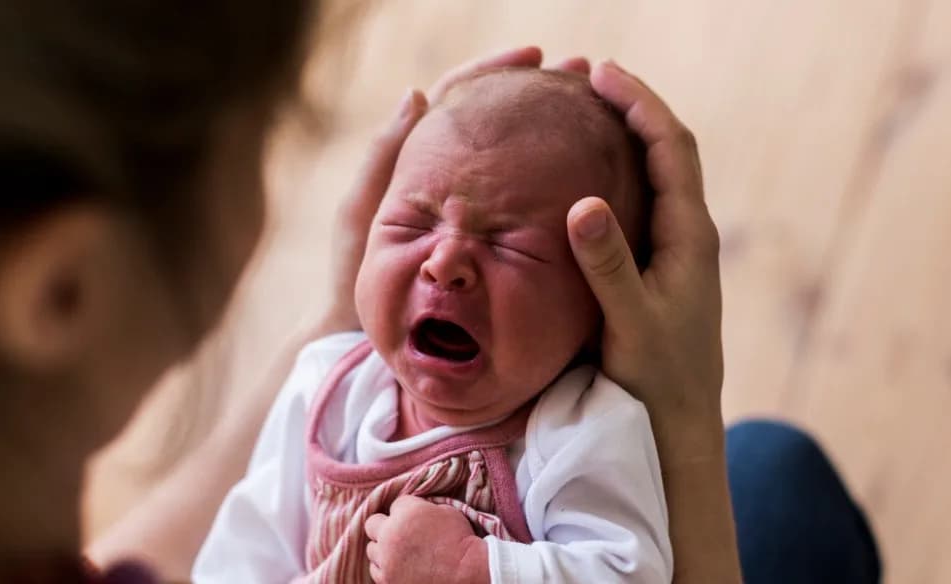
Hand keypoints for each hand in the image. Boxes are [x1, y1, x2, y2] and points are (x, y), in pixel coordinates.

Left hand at [315, 47, 591, 334]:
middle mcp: (455, 186)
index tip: (534, 57)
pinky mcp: (496, 250)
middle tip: (581, 75)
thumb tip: (418, 94)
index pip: (461, 100)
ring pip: (521, 165)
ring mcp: (479, 219)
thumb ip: (383, 159)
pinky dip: (556, 188)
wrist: (372, 349)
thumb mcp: (362, 216)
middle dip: (540, 95)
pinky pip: (530, 212)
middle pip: (500, 125)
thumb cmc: (354, 285)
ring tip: (597, 113)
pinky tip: (590, 178)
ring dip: (555, 134)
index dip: (496, 72)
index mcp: (420, 166)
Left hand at [363, 496, 488, 583]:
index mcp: (406, 513)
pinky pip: (377, 571)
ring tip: (401, 553)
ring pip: (372, 550)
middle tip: (400, 532)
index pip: (396, 504)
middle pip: (373, 524)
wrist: (467, 573)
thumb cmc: (461, 541)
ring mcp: (386, 560)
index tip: (418, 519)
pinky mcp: (387, 580)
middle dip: (385, 526)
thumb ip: (423, 507)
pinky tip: (401, 567)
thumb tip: (414, 509)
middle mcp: (390, 535)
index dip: (407, 511)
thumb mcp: (446, 511)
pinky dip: (386, 568)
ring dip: (383, 549)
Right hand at [567, 60, 723, 431]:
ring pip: (656, 175)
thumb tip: (583, 203)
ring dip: (627, 135)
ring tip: (586, 110)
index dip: (639, 103)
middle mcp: (689, 235)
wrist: (679, 425)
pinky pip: (643, 203)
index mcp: (690, 236)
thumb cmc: (658, 379)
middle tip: (588, 77)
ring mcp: (677, 251)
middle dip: (633, 107)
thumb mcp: (630, 323)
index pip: (671, 148)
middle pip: (668, 150)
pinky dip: (619, 173)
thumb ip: (608, 266)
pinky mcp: (660, 269)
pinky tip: (587, 176)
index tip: (600, 73)